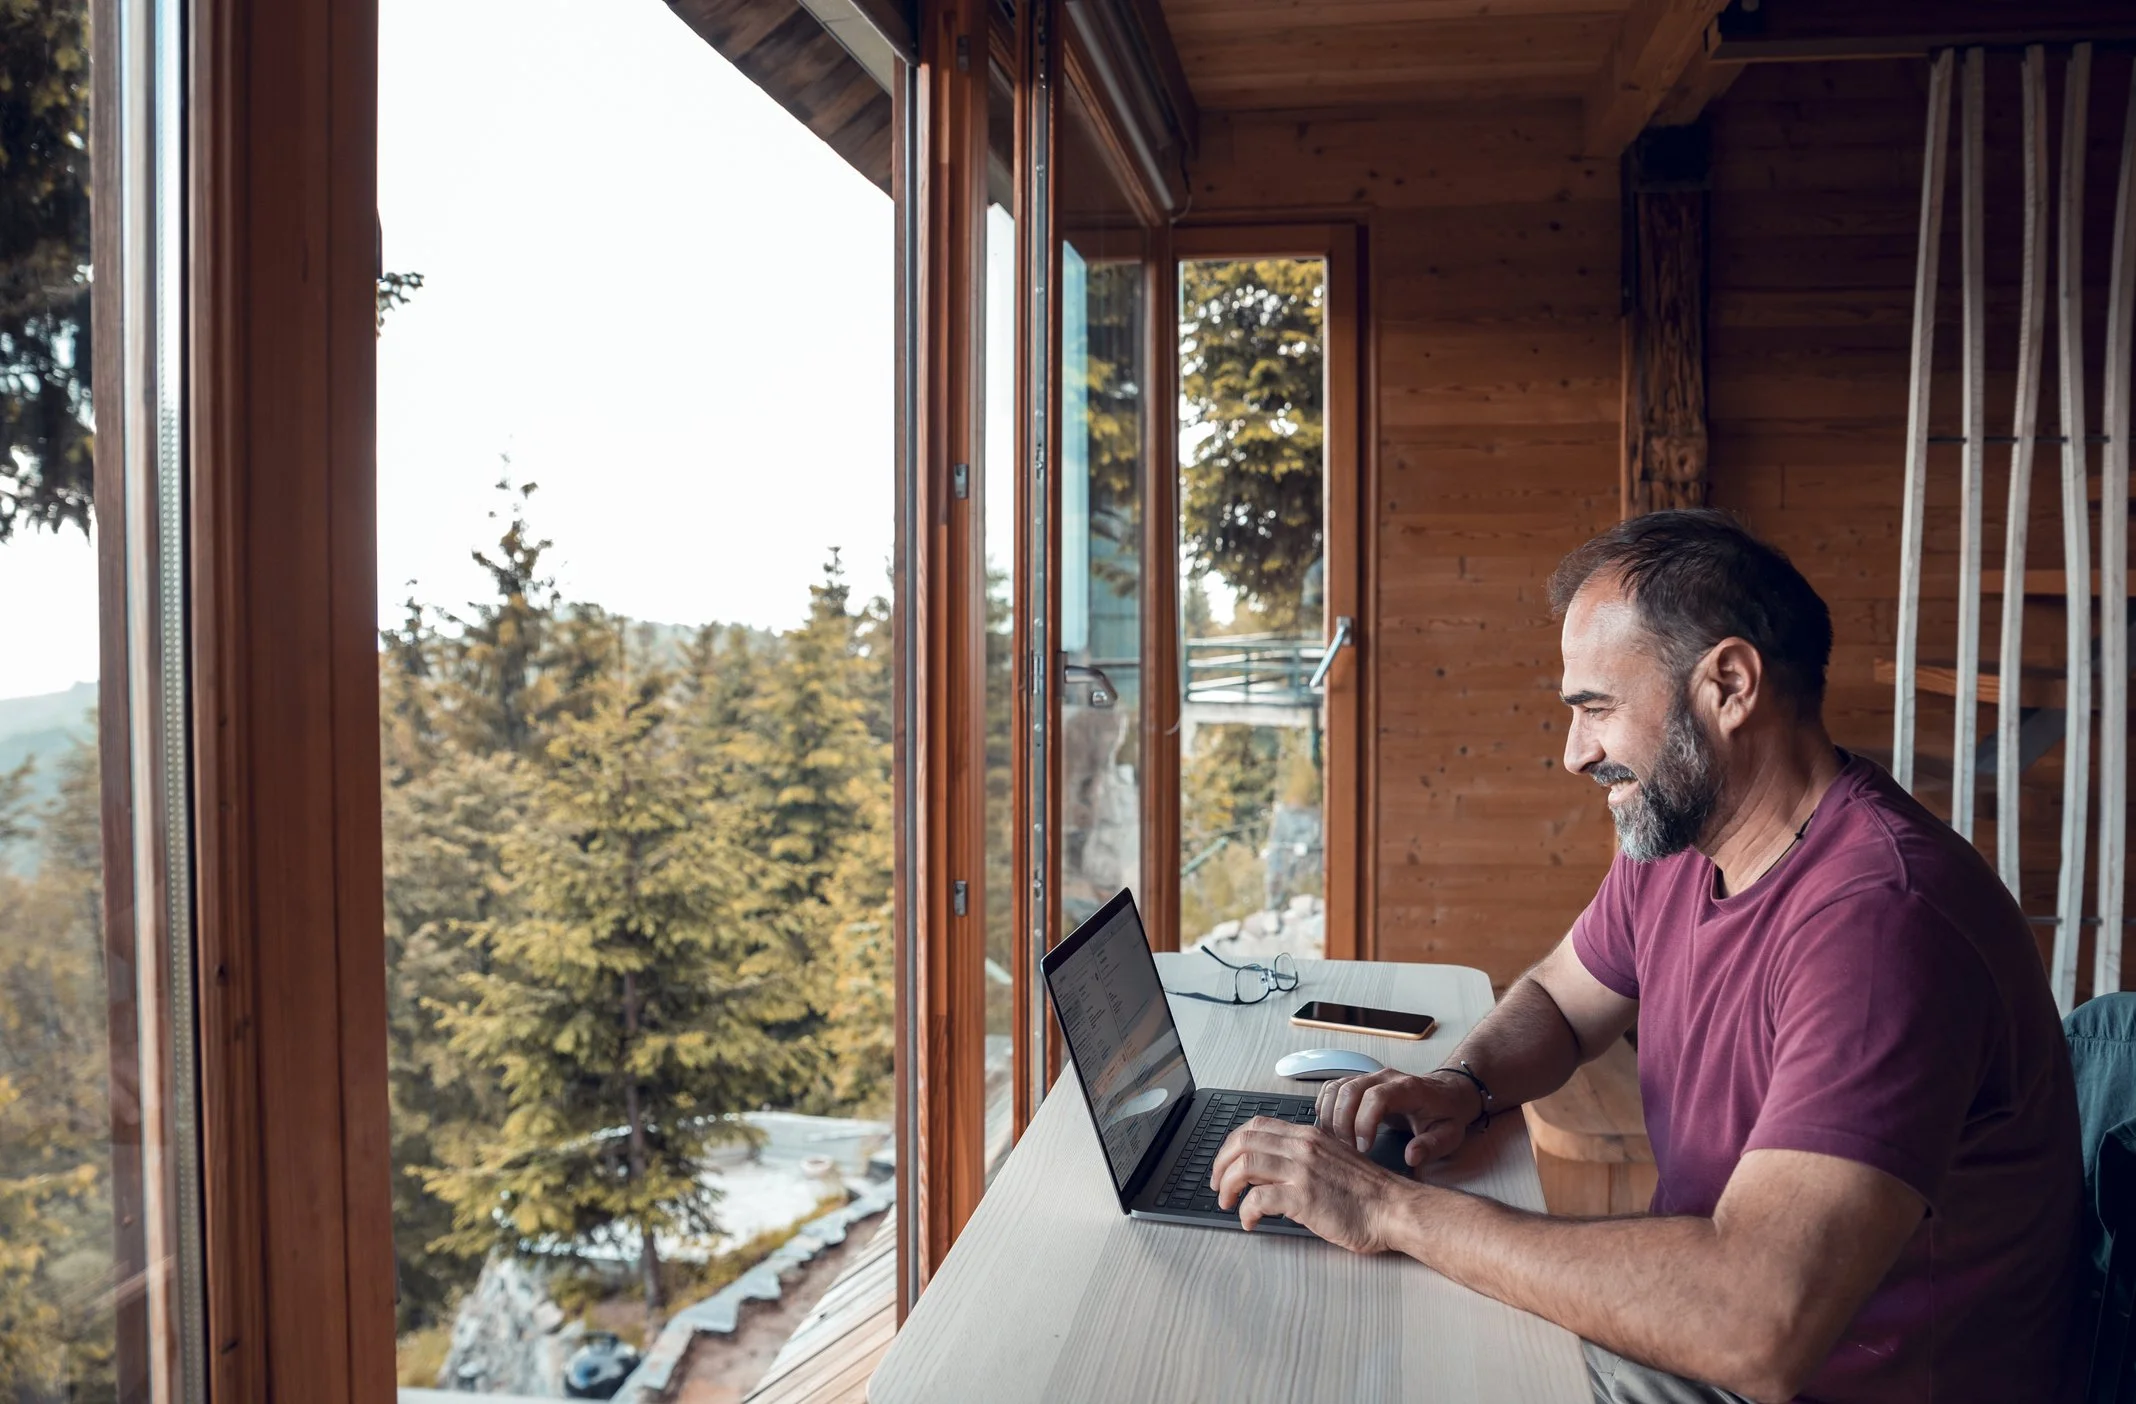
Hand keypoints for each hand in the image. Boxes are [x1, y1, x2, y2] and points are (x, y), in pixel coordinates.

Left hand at [1209, 1117, 1414, 1251]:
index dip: (1232, 1144)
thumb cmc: (1368, 1192)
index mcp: (1308, 1135)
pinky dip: (1246, 1211)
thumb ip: (1305, 1156)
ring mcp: (1302, 1171)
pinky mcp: (1304, 1198)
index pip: (1256, 1125)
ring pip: (1244, 1166)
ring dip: (1227, 1186)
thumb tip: (1274, 1167)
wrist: (1394, 1208)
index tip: (1226, 1163)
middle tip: (1218, 1185)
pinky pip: (1258, 1199)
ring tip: (1228, 1203)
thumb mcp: (1333, 1159)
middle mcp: (1302, 1147)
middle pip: (1243, 1142)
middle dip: (1221, 1164)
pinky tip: (1250, 1222)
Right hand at [1315, 1068, 1479, 1166]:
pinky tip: (1331, 1129)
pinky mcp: (1359, 1082)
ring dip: (1330, 1116)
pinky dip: (1325, 1107)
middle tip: (1349, 1150)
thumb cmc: (1445, 1115)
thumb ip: (1432, 1146)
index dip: (1364, 1122)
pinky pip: (1332, 1088)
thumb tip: (1411, 1157)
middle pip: (1350, 1091)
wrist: (1446, 1094)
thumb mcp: (1449, 1135)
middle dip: (1342, 1123)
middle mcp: (1385, 1077)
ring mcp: (1370, 1077)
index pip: (1376, 1097)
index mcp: (1408, 1088)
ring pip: (1336, 1088)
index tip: (1364, 1148)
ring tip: (1338, 1142)